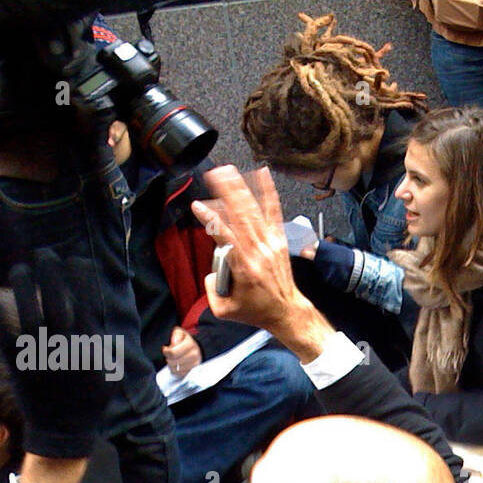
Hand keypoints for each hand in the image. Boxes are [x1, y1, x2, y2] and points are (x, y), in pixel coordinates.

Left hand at [0, 249, 112, 459]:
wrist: (63, 433)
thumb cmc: (90, 403)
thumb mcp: (110, 377)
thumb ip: (107, 350)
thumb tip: (101, 325)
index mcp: (86, 347)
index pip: (83, 303)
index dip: (79, 278)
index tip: (76, 260)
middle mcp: (62, 347)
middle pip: (55, 300)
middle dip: (51, 273)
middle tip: (45, 252)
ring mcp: (37, 355)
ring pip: (27, 312)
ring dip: (23, 287)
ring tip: (20, 269)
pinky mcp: (17, 365)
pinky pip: (2, 336)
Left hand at [162, 326, 202, 376]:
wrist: (195, 347)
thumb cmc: (184, 340)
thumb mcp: (180, 332)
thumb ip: (176, 335)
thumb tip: (174, 343)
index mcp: (191, 344)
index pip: (172, 352)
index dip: (165, 351)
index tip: (165, 348)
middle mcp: (194, 355)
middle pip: (173, 362)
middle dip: (168, 358)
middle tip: (168, 355)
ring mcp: (194, 364)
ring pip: (175, 369)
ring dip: (171, 364)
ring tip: (172, 359)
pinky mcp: (192, 371)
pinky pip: (179, 374)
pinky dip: (175, 370)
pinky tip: (176, 364)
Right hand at [191, 166, 333, 361]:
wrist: (286, 311)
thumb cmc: (258, 310)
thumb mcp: (225, 309)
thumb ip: (210, 290)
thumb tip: (209, 271)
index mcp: (244, 267)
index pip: (225, 235)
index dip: (210, 219)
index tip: (197, 207)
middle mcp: (259, 252)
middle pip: (240, 216)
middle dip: (226, 192)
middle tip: (213, 175)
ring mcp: (270, 244)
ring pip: (254, 211)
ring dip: (241, 188)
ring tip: (228, 171)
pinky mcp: (278, 241)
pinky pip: (272, 212)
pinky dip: (267, 192)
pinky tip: (262, 174)